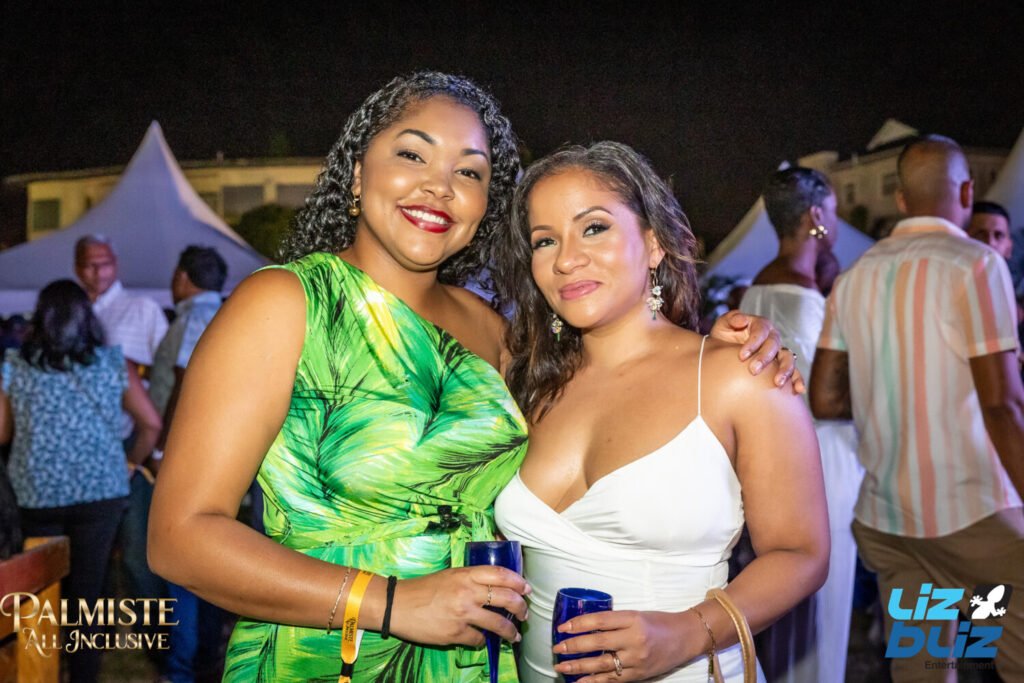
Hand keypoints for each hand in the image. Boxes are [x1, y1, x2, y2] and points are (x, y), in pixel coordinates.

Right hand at [387, 566, 529, 646]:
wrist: (397, 605)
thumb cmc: (422, 589)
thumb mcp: (449, 576)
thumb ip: (471, 580)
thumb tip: (494, 588)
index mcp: (466, 575)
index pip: (501, 574)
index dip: (518, 582)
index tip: (526, 589)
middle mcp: (468, 592)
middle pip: (506, 598)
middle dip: (520, 608)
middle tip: (524, 614)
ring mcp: (463, 613)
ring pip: (498, 624)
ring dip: (509, 631)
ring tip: (513, 635)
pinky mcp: (455, 633)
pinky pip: (479, 639)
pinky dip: (483, 641)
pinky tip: (483, 640)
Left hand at [552, 609, 701, 681]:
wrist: (686, 637)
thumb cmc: (659, 622)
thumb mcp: (637, 615)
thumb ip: (615, 622)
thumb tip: (585, 628)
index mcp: (633, 619)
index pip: (599, 621)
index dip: (578, 624)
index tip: (562, 627)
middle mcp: (634, 639)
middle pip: (597, 644)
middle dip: (573, 647)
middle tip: (557, 648)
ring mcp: (636, 660)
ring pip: (602, 665)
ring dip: (578, 667)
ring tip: (561, 666)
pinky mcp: (639, 675)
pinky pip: (612, 680)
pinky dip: (594, 682)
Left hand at [709, 311, 804, 392]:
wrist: (725, 353)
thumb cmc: (725, 337)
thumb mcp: (723, 325)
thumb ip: (731, 319)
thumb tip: (741, 320)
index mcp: (760, 325)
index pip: (761, 331)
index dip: (753, 343)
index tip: (741, 356)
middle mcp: (773, 337)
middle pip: (774, 345)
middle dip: (764, 358)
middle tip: (753, 370)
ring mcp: (779, 352)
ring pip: (788, 358)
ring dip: (785, 370)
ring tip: (777, 383)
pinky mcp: (782, 366)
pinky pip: (794, 373)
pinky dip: (797, 381)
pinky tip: (798, 391)